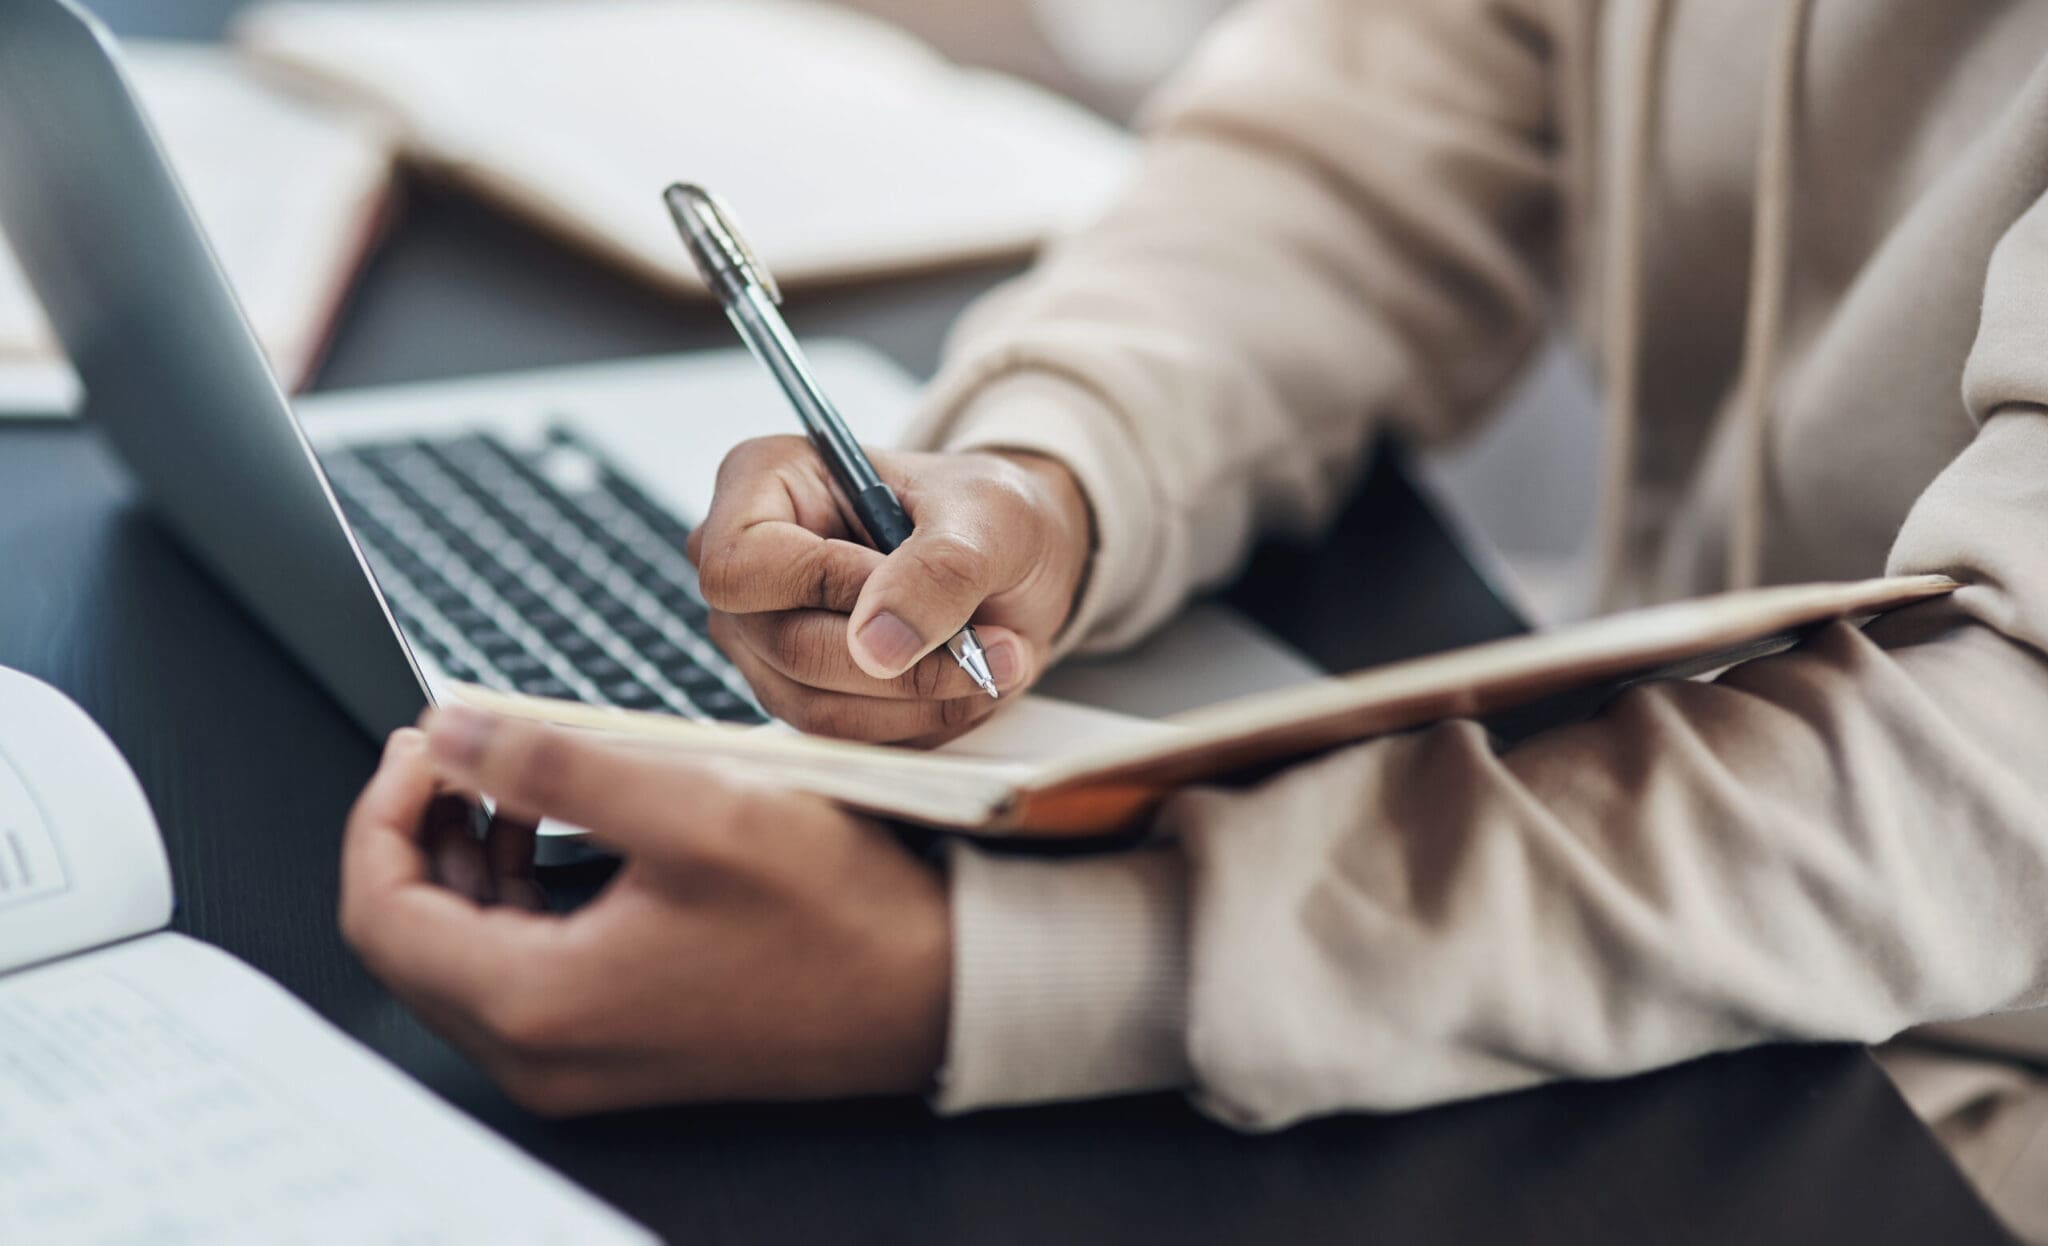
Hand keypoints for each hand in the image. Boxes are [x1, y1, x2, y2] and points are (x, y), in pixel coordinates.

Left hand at [338, 712, 950, 1115]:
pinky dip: (514, 896)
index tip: (424, 747)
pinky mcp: (612, 1045)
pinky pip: (518, 971)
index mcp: (541, 1003)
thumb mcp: (695, 809)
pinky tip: (555, 834)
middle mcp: (542, 1053)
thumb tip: (450, 733)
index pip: (381, 912)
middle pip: (409, 938)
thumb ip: (555, 766)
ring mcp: (575, 1059)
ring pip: (460, 955)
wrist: (928, 989)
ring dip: (463, 859)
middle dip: (416, 830)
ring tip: (501, 779)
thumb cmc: (836, 915)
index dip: (382, 812)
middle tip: (451, 751)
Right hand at [688, 437, 1092, 744]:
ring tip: (995, 660)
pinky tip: (965, 684)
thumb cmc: (989, 515)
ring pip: (817, 707)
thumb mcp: (989, 519)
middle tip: (997, 646)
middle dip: (904, 662)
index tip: (920, 592)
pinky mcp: (800, 695)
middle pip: (786, 646)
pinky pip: (847, 738)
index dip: (827, 590)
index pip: (742, 566)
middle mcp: (749, 569)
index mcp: (763, 484)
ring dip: (921, 698)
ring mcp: (765, 640)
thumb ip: (938, 570)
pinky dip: (919, 720)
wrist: (1018, 563)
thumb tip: (877, 647)